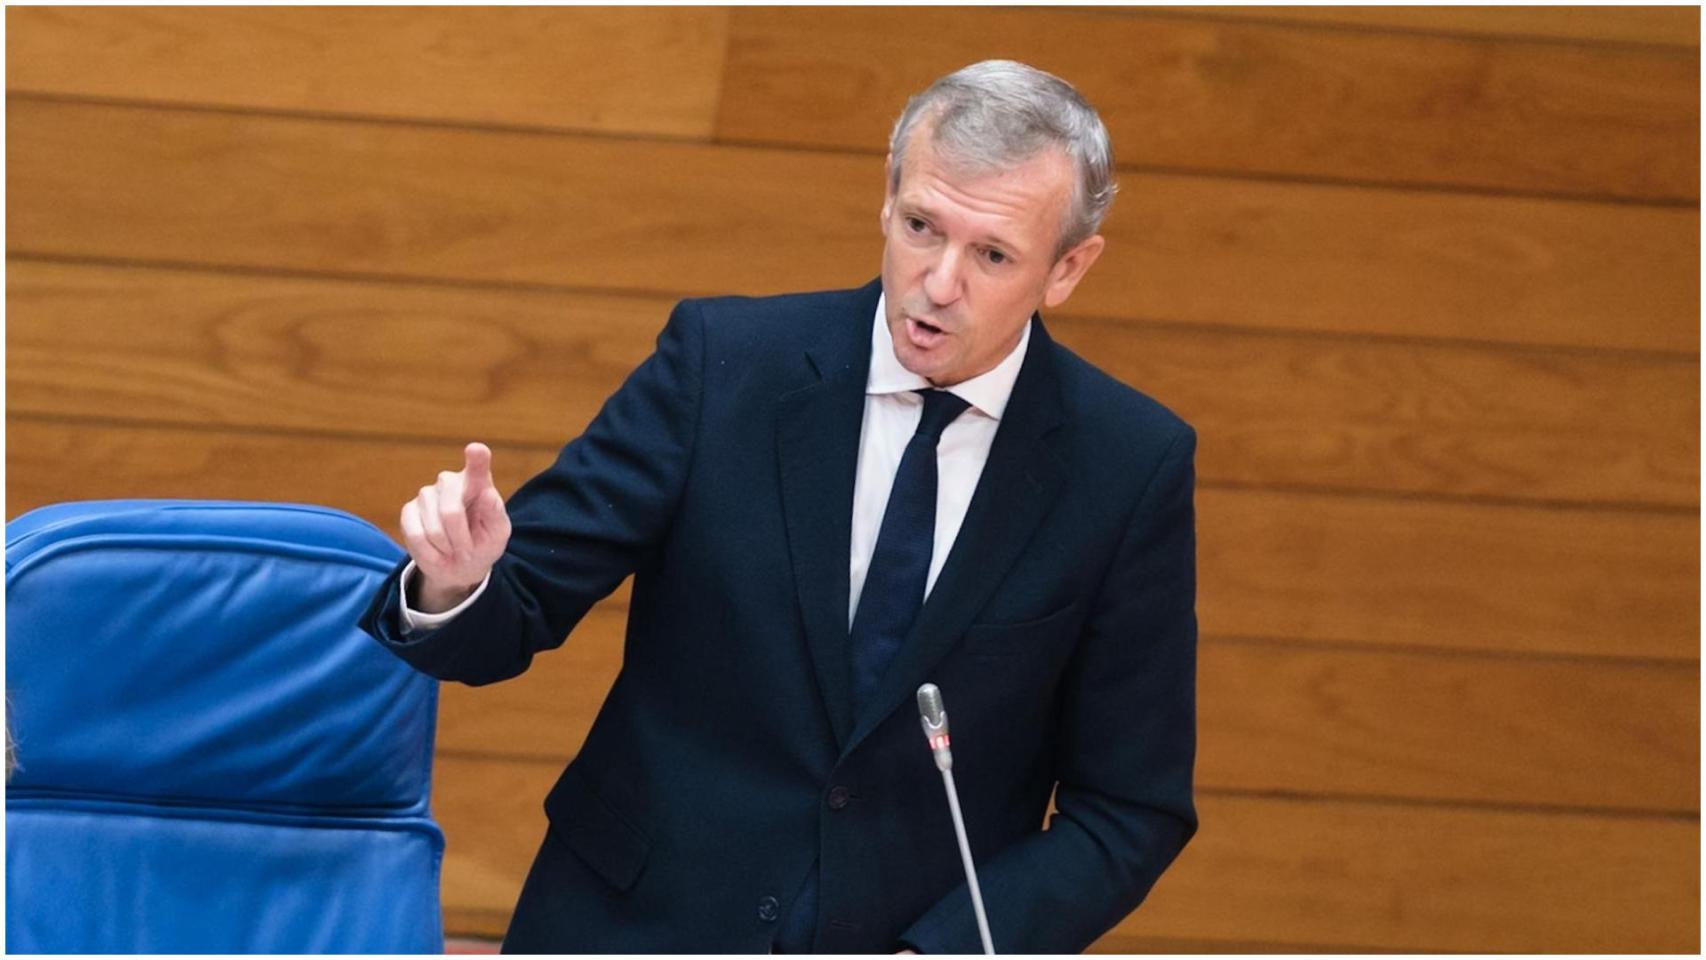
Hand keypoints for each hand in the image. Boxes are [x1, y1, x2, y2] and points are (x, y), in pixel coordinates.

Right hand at [400, 442, 510, 611]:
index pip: (478, 466)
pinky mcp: (408, 510)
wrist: (460, 563)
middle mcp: (450, 481)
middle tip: (469, 551)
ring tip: (454, 549)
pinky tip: (438, 551)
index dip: (476, 458)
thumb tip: (488, 495)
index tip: (475, 449)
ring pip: (434, 528)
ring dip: (447, 547)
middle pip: (451, 511)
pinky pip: (416, 536)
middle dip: (461, 538)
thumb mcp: (497, 533)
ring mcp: (427, 494)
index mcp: (478, 482)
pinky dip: (430, 552)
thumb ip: (495, 514)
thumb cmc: (483, 542)